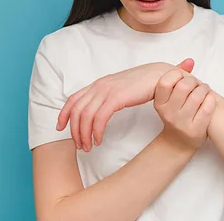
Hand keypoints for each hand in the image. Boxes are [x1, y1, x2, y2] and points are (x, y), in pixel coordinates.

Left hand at [56, 59, 194, 151]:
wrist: (163, 76)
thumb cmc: (146, 84)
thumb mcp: (122, 89)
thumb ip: (109, 96)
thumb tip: (101, 108)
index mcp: (100, 83)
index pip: (73, 98)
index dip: (64, 114)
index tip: (60, 128)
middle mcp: (100, 85)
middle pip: (77, 110)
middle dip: (75, 131)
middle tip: (80, 146)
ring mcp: (108, 90)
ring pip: (86, 116)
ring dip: (84, 135)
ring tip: (89, 147)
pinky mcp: (117, 97)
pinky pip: (99, 118)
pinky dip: (96, 131)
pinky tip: (99, 140)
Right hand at [153, 68, 216, 150]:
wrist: (178, 141)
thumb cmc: (176, 113)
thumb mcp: (170, 97)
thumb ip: (178, 77)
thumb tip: (190, 60)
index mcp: (159, 103)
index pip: (165, 82)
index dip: (177, 74)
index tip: (182, 77)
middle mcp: (168, 113)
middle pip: (184, 86)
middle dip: (193, 81)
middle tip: (196, 84)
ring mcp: (181, 123)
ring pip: (197, 96)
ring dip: (204, 89)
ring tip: (204, 90)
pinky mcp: (195, 130)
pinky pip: (207, 108)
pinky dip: (211, 100)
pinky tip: (209, 99)